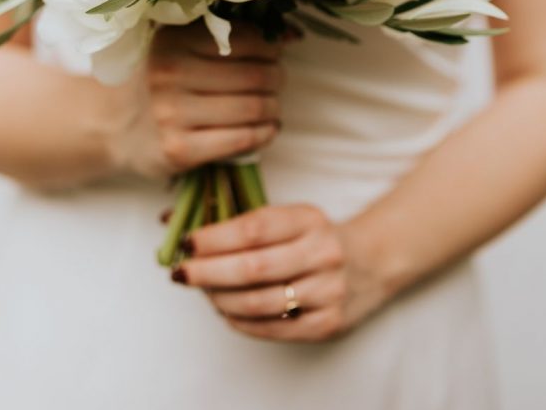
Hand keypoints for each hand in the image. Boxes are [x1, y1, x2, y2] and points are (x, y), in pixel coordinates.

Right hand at [113, 20, 286, 179]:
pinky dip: (265, 133)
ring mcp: (172, 113)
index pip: (246, 38)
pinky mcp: (179, 149)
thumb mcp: (181, 45)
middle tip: (276, 81)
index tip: (275, 53)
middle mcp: (170, 72)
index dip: (271, 46)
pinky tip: (266, 128)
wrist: (114, 124)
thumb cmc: (160, 78)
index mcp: (173, 39)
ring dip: (274, 108)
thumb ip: (229, 36)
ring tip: (272, 106)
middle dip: (277, 78)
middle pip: (256, 75)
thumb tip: (293, 34)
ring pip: (254, 107)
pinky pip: (242, 139)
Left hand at [169, 203, 389, 342]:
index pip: (254, 228)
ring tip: (202, 291)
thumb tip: (173, 219)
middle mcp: (322, 253)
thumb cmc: (314, 237)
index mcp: (309, 219)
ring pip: (260, 302)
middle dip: (209, 271)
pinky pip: (273, 328)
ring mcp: (328, 291)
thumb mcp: (289, 217)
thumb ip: (239, 219)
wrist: (372, 261)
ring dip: (220, 299)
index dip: (215, 236)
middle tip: (181, 272)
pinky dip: (241, 321)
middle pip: (253, 267)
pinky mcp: (328, 324)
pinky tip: (225, 310)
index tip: (187, 241)